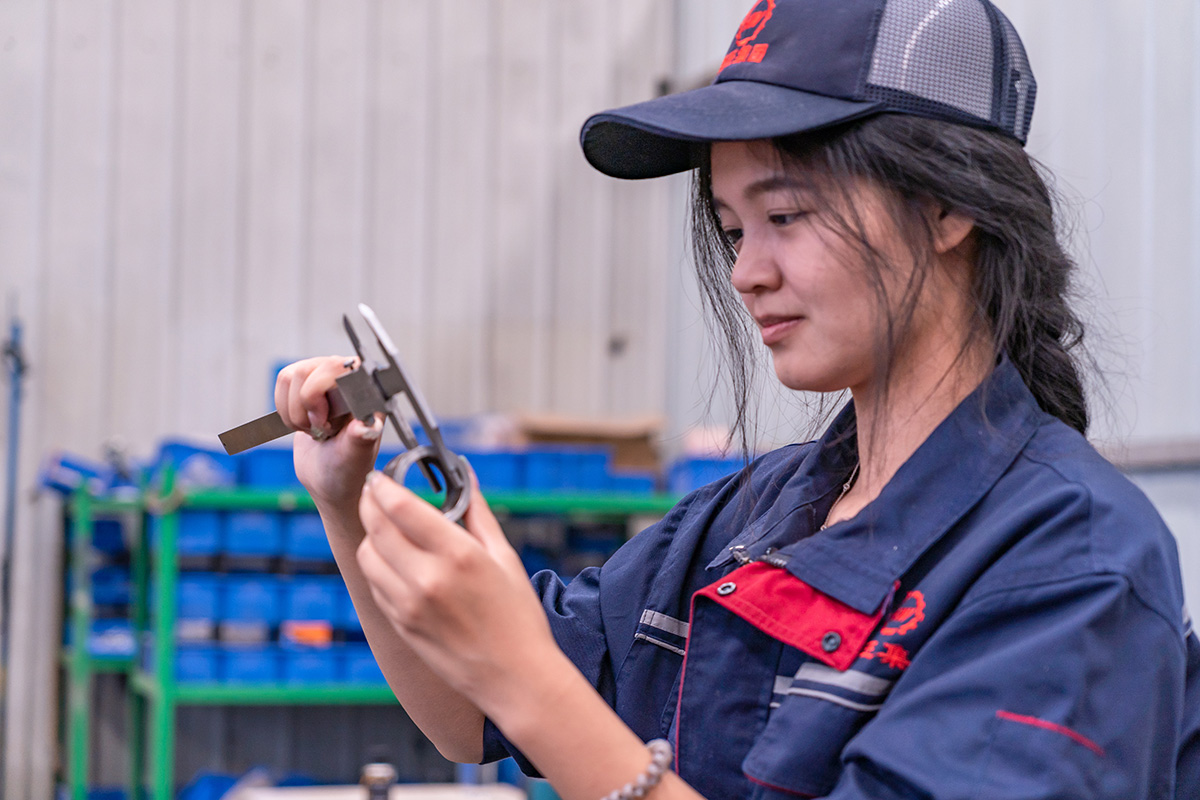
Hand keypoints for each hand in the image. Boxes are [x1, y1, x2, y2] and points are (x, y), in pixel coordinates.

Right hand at [274, 356, 381, 509]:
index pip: (337, 368)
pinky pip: (282, 382)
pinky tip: (304, 424)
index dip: (322, 399)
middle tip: (322, 430)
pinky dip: (285, 410)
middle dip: (306, 409)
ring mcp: (326, 377)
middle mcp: (349, 376)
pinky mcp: (307, 384)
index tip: (329, 427)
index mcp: (369, 389)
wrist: (329, 478)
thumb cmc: (348, 469)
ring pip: (289, 376)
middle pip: (306, 371)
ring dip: (295, 412)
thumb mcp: (355, 457)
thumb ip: (360, 439)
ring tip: (314, 429)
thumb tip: (365, 425)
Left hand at [355, 470, 561, 718]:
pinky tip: (395, 561)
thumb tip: (466, 473)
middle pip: (376, 527)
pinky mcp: (401, 625)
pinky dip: (378, 565)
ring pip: (367, 557)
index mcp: (458, 555)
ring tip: (386, 528)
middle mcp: (427, 579)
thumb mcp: (505, 557)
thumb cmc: (518, 617)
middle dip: (369, 503)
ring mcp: (409, 605)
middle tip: (374, 492)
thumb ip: (478, 512)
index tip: (380, 475)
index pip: (401, 507)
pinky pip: (375, 584)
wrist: (515, 678)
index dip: (383, 485)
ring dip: (371, 535)